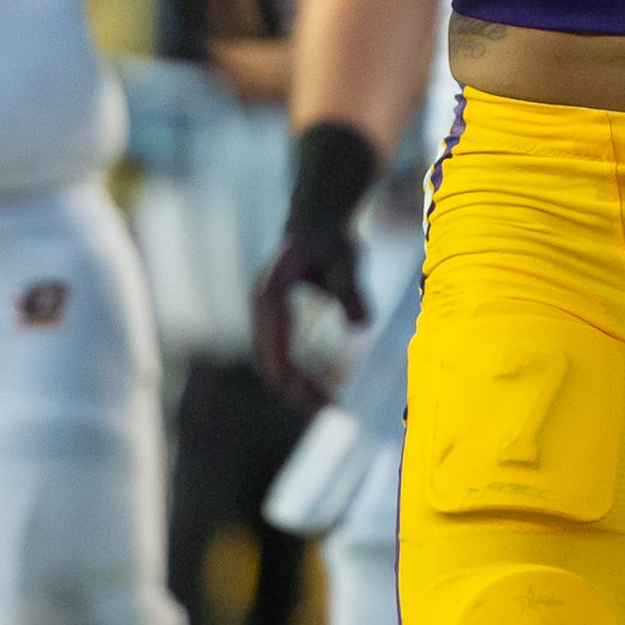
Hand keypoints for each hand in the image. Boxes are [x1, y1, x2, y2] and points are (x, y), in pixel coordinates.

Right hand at [254, 120, 379, 409]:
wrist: (318, 216)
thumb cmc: (332, 236)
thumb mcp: (347, 259)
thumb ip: (351, 290)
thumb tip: (362, 326)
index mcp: (272, 297)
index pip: (279, 350)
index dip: (297, 380)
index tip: (320, 403)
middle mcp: (262, 308)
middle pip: (270, 361)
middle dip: (295, 390)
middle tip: (329, 409)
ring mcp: (266, 314)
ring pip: (274, 360)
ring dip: (296, 384)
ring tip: (329, 403)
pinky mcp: (277, 317)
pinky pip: (283, 353)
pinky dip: (298, 372)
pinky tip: (320, 385)